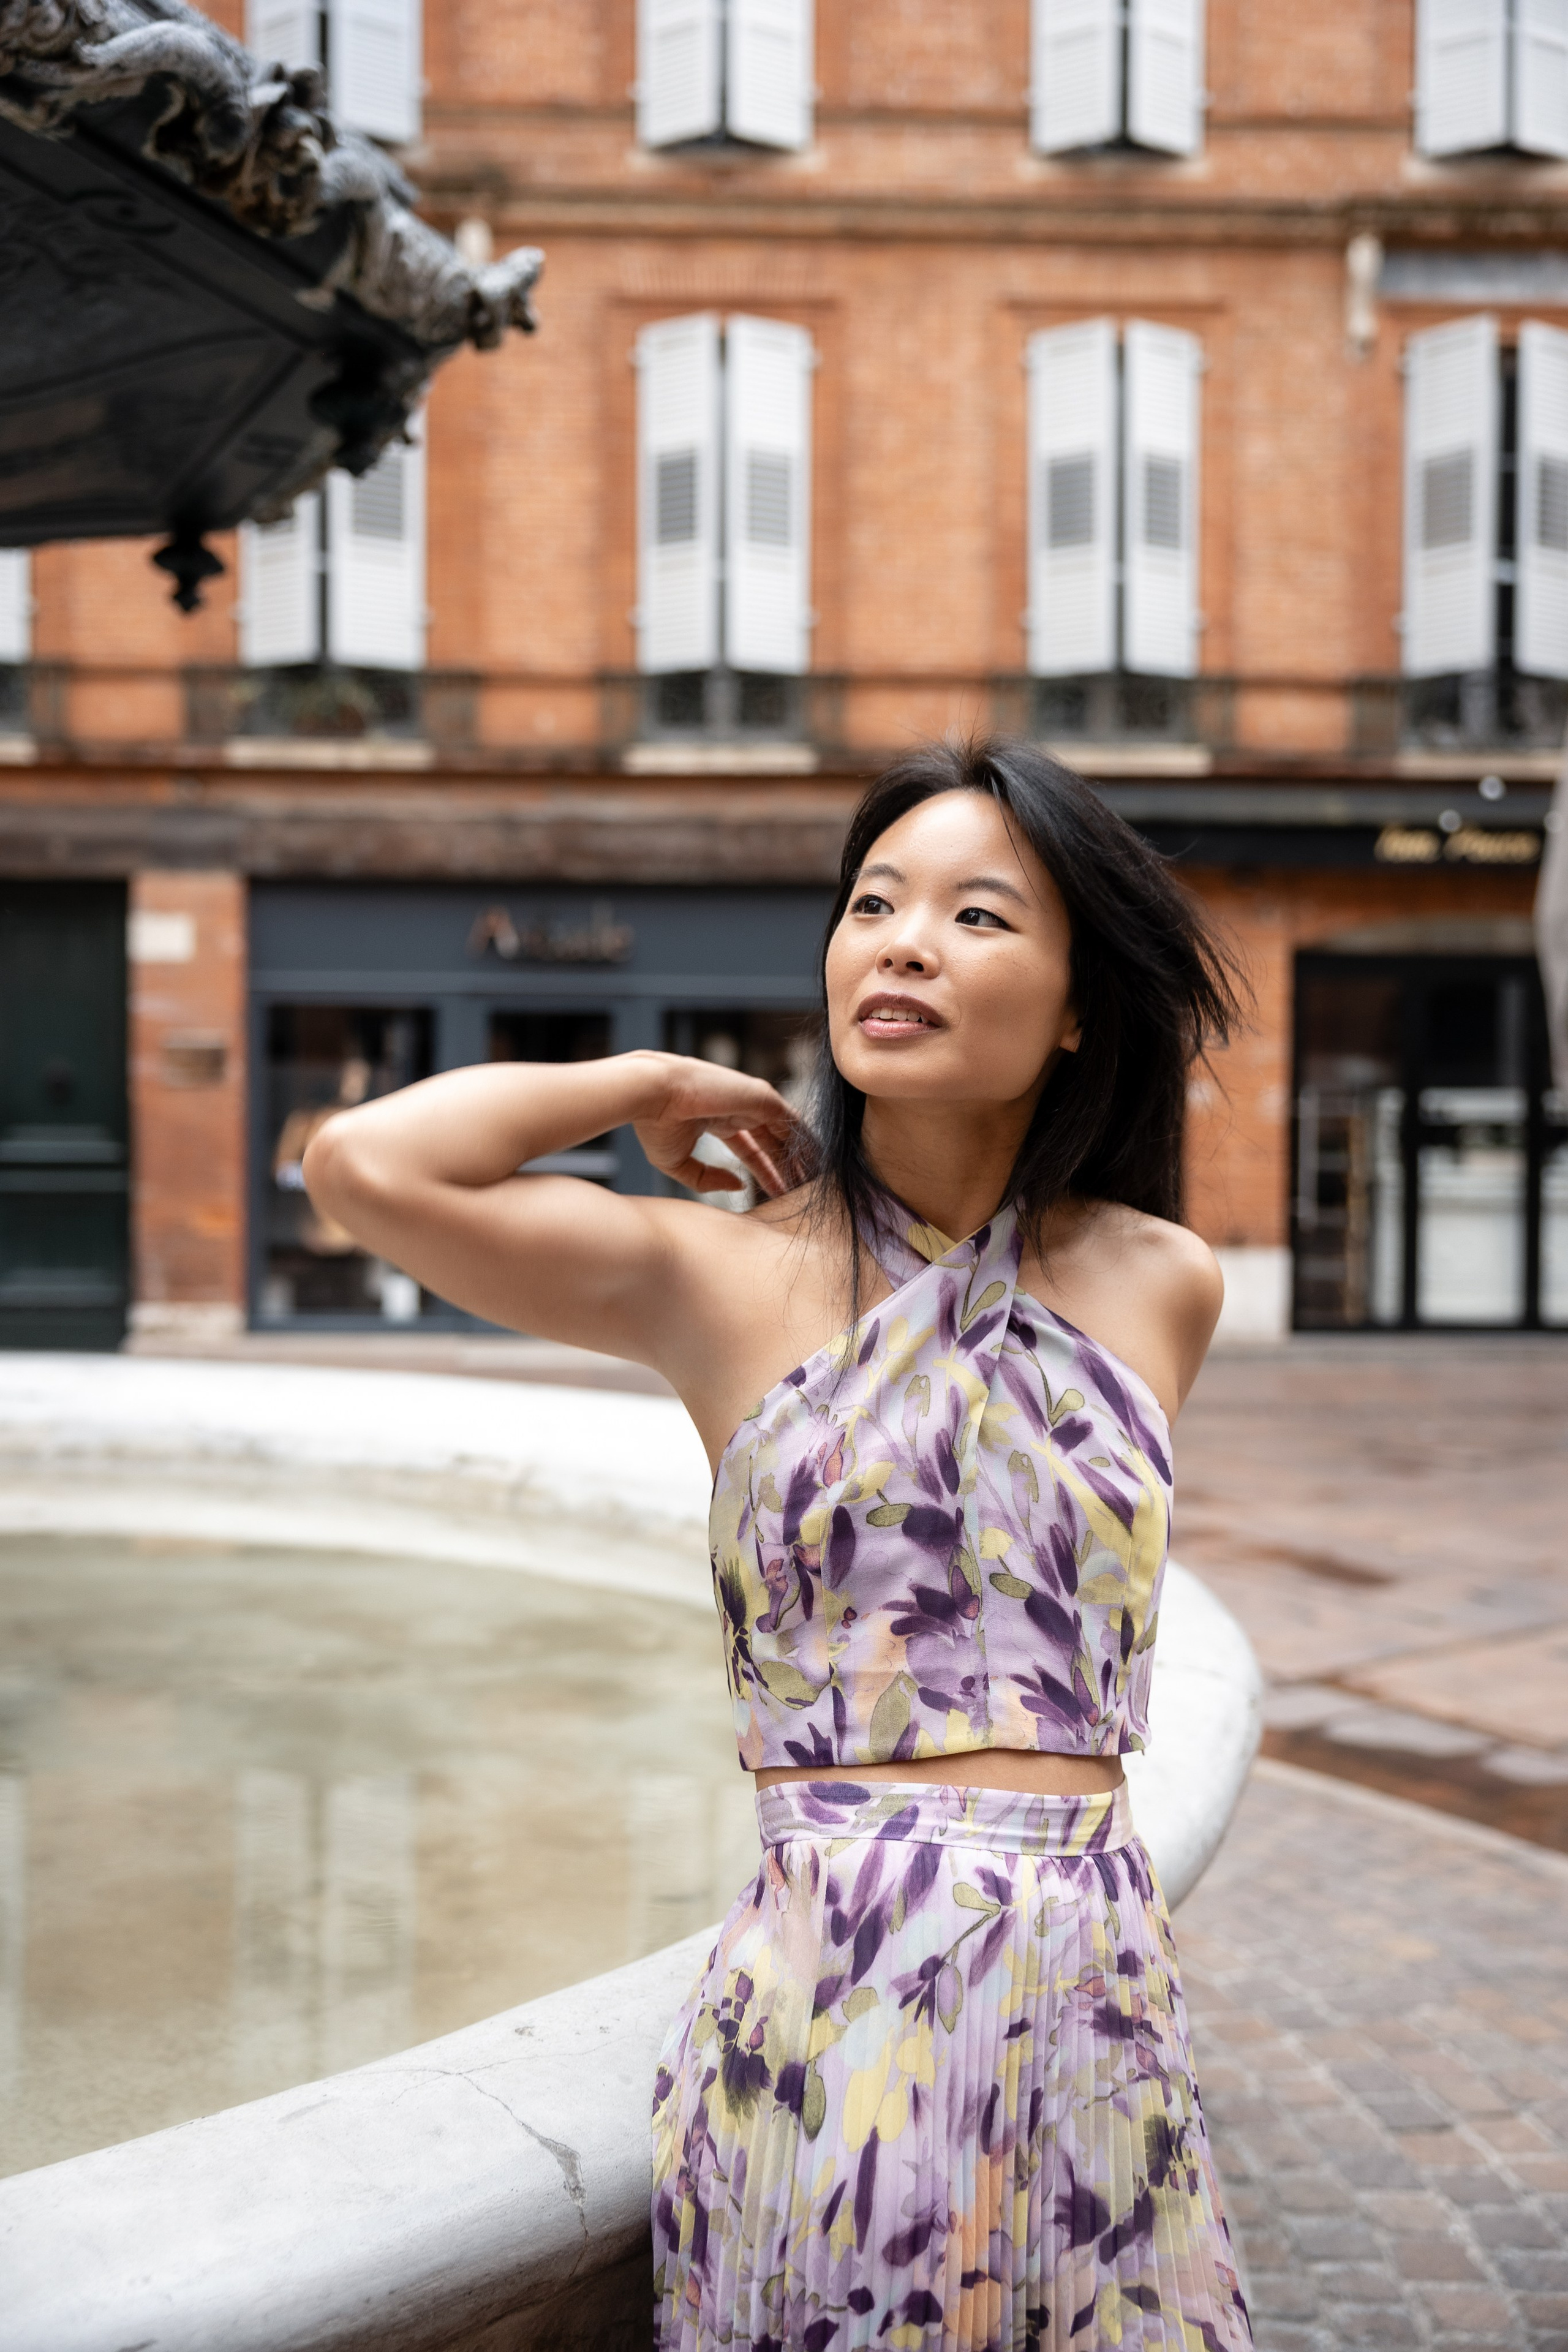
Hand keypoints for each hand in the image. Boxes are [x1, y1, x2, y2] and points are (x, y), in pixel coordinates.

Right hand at [631, 1053, 800, 1198]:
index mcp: (717, 1118)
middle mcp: (737, 1108)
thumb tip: (739, 1186)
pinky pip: (792, 1124)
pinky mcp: (763, 1097)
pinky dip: (804, 1143)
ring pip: (786, 1132)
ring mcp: (751, 1100)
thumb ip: (708, 1179)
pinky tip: (813, 1164)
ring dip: (799, 1157)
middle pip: (773, 1141)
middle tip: (803, 1191)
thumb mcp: (679, 1163)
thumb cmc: (656, 1124)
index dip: (766, 1170)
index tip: (778, 1192)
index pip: (751, 1148)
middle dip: (787, 1166)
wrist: (652, 1094)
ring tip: (814, 1183)